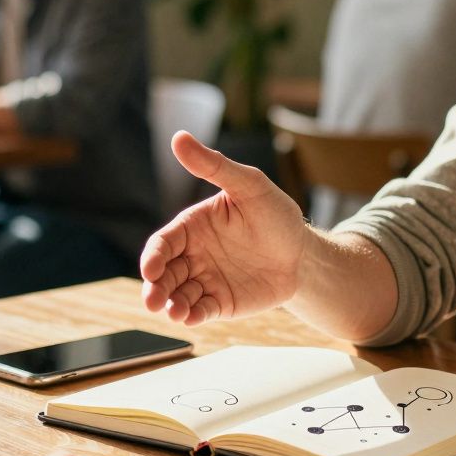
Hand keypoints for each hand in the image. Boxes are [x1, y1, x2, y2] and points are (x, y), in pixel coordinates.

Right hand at [140, 131, 308, 325]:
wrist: (304, 254)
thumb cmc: (276, 214)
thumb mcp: (249, 185)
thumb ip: (214, 166)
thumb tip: (179, 137)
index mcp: (193, 227)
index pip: (163, 243)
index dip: (153, 257)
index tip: (151, 269)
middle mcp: (194, 255)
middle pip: (164, 274)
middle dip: (155, 288)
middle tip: (152, 300)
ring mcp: (206, 280)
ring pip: (178, 295)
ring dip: (170, 305)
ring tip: (174, 312)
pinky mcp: (220, 302)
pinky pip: (200, 310)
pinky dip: (192, 315)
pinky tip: (190, 317)